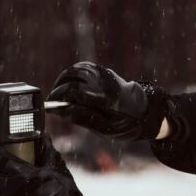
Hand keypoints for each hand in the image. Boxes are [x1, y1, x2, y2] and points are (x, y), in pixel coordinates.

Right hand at [47, 62, 167, 140]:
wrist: (144, 111)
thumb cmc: (125, 124)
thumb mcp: (104, 128)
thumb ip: (82, 117)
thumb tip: (60, 110)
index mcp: (108, 99)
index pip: (76, 92)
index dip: (60, 97)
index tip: (51, 106)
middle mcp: (106, 83)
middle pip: (74, 77)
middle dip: (59, 88)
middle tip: (52, 101)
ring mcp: (105, 74)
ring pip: (77, 69)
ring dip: (63, 80)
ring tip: (58, 93)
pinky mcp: (104, 71)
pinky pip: (83, 68)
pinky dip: (71, 75)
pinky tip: (67, 85)